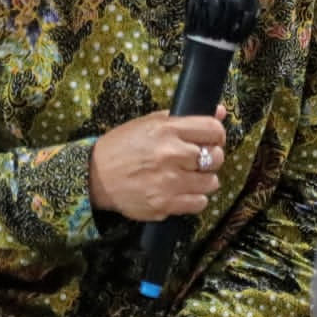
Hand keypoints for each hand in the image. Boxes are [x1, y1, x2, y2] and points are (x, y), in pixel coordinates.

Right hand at [89, 107, 226, 220]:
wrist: (95, 176)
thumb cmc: (122, 146)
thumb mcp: (150, 122)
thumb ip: (186, 118)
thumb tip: (221, 112)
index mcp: (168, 130)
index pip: (214, 131)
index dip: (217, 136)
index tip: (211, 140)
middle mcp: (171, 155)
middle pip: (216, 157)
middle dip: (211, 158)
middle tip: (198, 160)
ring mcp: (169, 182)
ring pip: (212, 183)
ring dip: (203, 180)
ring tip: (188, 177)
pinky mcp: (164, 204)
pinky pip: (199, 203)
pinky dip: (194, 198)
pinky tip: (182, 191)